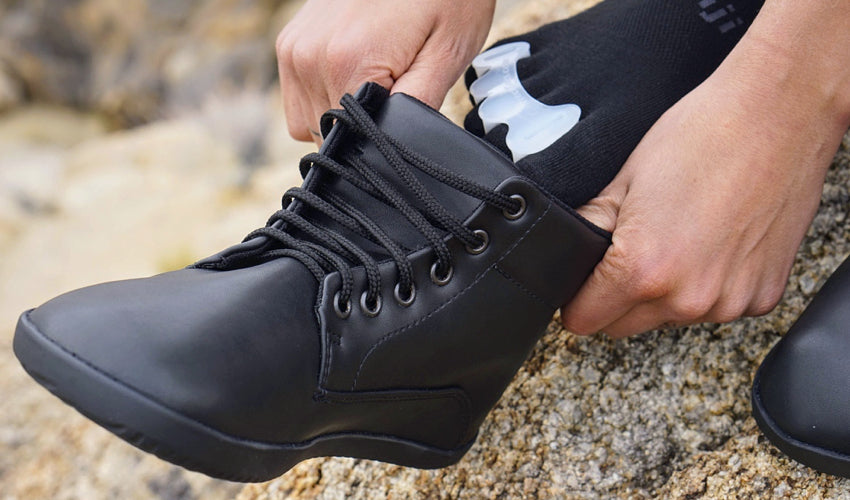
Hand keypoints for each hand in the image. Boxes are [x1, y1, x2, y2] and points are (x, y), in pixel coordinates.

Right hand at [276, 0, 494, 143]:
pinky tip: (356, 68)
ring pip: (308, 120)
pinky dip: (325, 93)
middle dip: (361, 127)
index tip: (399, 124)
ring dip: (340, 111)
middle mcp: (309, 56)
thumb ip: (416, 108)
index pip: (348, 145)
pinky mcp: (290, 40)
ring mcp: (294, 47)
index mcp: (346, 64)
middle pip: (326, 134)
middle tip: (396, 89)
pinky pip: (300, 95)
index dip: (376, 146)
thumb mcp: (447, 53)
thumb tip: (394, 149)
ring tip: (378, 77)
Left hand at [561, 38, 849, 337]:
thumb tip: (568, 252)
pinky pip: (715, 307)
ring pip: (669, 318)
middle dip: (615, 299)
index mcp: (643, 271)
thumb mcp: (623, 179)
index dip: (577, 300)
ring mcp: (729, 302)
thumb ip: (589, 227)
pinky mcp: (762, 296)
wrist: (779, 115)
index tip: (582, 283)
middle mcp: (688, 298)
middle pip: (624, 327)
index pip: (585, 320)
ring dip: (663, 293)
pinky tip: (714, 241)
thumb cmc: (702, 136)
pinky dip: (708, 285)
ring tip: (678, 236)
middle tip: (628, 251)